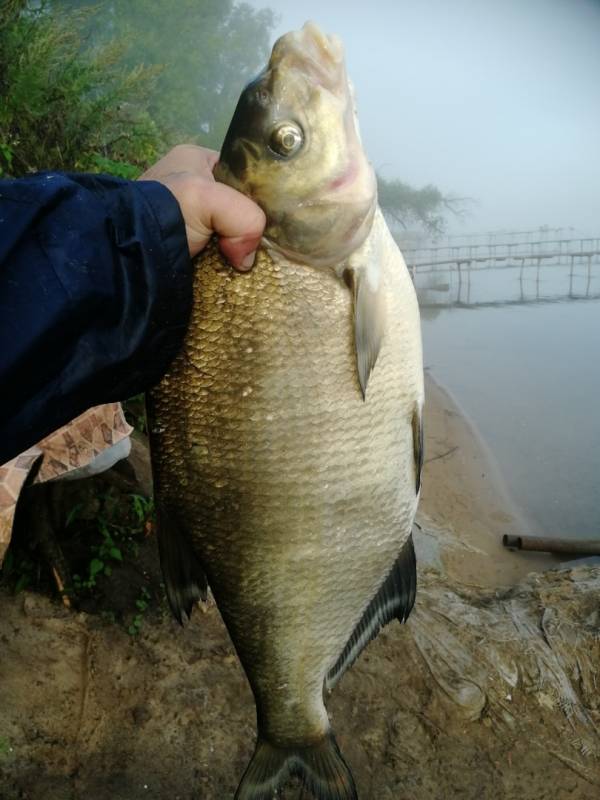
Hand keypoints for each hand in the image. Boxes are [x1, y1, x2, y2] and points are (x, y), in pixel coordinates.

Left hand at [139, 145, 264, 269]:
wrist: (128, 247)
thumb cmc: (167, 209)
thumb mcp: (210, 198)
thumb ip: (245, 216)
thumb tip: (246, 258)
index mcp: (195, 159)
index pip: (239, 175)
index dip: (256, 196)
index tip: (268, 218)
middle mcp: (189, 185)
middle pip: (235, 207)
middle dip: (246, 226)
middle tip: (260, 245)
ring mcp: (184, 217)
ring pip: (225, 233)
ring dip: (235, 249)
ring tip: (246, 261)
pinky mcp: (181, 244)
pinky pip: (212, 252)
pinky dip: (221, 263)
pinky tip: (230, 270)